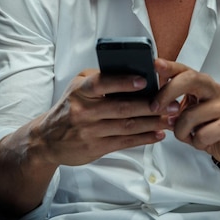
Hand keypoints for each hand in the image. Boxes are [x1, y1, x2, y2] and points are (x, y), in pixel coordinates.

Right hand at [35, 68, 175, 166]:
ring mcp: (90, 131)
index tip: (144, 80)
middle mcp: (84, 111)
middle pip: (122, 108)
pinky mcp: (96, 148)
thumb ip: (99, 78)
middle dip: (150, 106)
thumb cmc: (69, 107)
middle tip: (171, 103)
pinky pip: (124, 142)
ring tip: (170, 118)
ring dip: (152, 122)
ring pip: (127, 126)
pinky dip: (144, 138)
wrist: (47, 140)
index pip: (102, 83)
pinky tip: (158, 133)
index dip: (123, 82)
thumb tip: (131, 72)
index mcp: (80, 91)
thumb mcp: (77, 87)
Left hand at [152, 58, 219, 168]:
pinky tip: (203, 141)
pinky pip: (202, 134)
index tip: (156, 64)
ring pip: (189, 115)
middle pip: (189, 79)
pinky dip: (196, 142)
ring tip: (189, 135)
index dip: (170, 67)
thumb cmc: (208, 128)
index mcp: (202, 85)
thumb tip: (151, 102)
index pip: (184, 70)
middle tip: (155, 107)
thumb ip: (172, 106)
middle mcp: (214, 90)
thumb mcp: (187, 114)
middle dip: (168, 92)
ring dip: (181, 131)